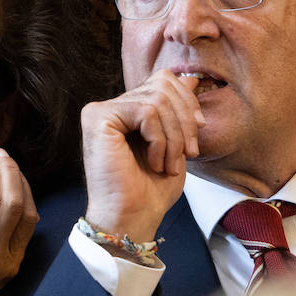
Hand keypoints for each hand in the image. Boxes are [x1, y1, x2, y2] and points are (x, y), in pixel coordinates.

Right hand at [81, 70, 201, 239]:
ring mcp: (101, 110)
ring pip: (157, 99)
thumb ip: (178, 110)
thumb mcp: (175, 143)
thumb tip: (190, 78)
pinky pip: (146, 111)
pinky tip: (155, 163)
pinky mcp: (97, 117)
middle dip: (185, 121)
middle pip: (163, 85)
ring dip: (174, 136)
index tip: (198, 133)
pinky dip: (159, 140)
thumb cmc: (151, 189)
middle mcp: (111, 106)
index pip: (164, 80)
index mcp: (128, 110)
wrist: (133, 217)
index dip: (187, 103)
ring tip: (170, 164)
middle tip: (189, 154)